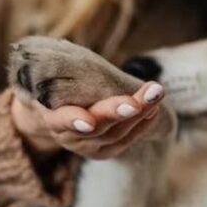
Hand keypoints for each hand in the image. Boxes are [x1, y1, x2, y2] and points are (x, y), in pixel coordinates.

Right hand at [12, 82, 164, 159]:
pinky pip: (125, 141)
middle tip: (137, 102)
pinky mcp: (102, 152)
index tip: (88, 122)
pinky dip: (142, 124)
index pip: (61, 120)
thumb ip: (65, 71)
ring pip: (115, 134)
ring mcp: (85, 148)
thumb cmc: (58, 84)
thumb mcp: (56, 76)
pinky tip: (154, 109)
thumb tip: (70, 53)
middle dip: (118, 112)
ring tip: (155, 93)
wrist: (54, 109)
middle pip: (96, 127)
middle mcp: (67, 137)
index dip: (74, 121)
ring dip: (139, 113)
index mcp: (51, 116)